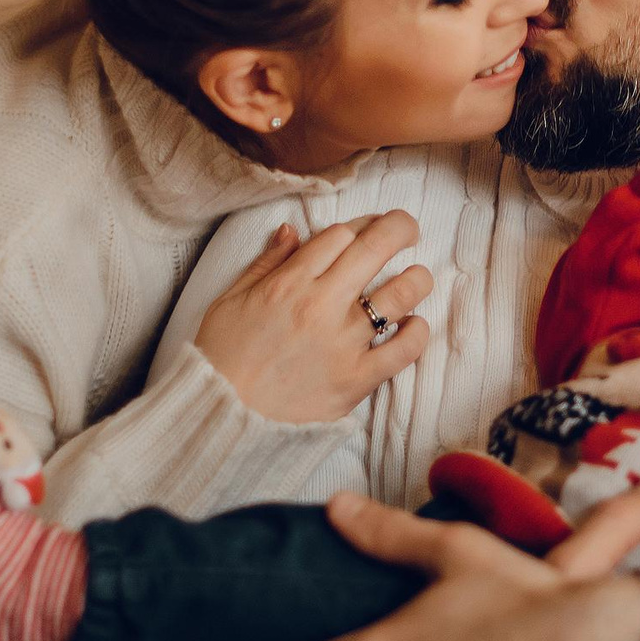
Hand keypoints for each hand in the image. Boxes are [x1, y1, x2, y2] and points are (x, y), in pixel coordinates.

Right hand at [192, 213, 432, 422]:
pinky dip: (417, 333)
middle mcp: (320, 305)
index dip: (360, 224)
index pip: (341, 234)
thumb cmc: (222, 358)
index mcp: (289, 283)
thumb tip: (292, 231)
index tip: (368, 228)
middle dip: (400, 228)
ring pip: (401, 294)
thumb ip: (266, 263)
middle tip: (407, 229)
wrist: (222, 416)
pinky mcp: (356, 379)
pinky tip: (414, 325)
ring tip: (417, 278)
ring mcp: (342, 342)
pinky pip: (404, 350)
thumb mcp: (231, 299)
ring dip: (417, 279)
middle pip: (376, 248)